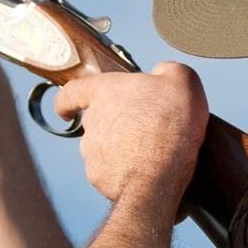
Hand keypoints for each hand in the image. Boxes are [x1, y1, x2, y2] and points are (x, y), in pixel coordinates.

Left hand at [55, 63, 207, 205]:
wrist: (162, 172)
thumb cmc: (170, 122)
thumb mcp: (181, 79)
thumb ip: (166, 70)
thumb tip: (162, 74)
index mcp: (105, 92)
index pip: (72, 92)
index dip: (68, 101)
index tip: (66, 110)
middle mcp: (92, 121)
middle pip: (95, 122)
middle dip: (115, 126)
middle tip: (144, 130)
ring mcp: (92, 152)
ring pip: (103, 149)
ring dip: (122, 150)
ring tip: (151, 153)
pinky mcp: (99, 177)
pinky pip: (110, 173)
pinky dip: (125, 172)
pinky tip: (147, 171)